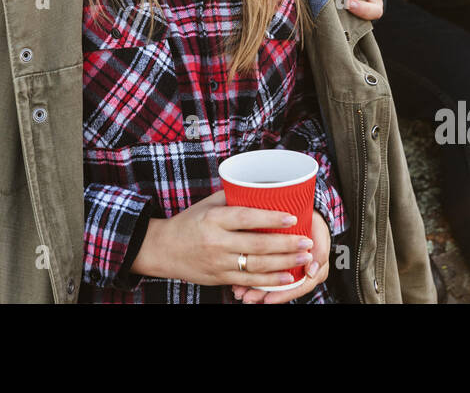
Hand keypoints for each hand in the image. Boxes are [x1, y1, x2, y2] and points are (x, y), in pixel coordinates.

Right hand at [130, 190, 315, 288]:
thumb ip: (232, 198)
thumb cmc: (188, 223)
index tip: (292, 217)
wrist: (162, 250)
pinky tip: (287, 277)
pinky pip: (249, 282)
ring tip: (304, 257)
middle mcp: (217, 242)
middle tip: (307, 241)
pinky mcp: (220, 278)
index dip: (271, 217)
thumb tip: (261, 188)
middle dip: (286, 244)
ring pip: (257, 265)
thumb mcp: (206, 205)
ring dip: (284, 263)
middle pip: (257, 244)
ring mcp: (219, 262)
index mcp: (214, 219)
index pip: (246, 217)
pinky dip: (270, 281)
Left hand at [233, 210, 330, 303]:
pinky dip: (250, 278)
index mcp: (314, 272)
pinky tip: (237, 282)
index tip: (267, 299)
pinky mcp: (276, 262)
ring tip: (239, 292)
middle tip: (248, 298)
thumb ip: (319, 253)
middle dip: (263, 295)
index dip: (283, 294)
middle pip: (281, 290)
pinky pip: (264, 273)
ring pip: (271, 284)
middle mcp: (301, 274)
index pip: (298, 288)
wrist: (309, 215)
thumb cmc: (315, 225)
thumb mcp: (320, 236)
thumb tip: (311, 272)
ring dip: (254, 289)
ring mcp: (288, 269)